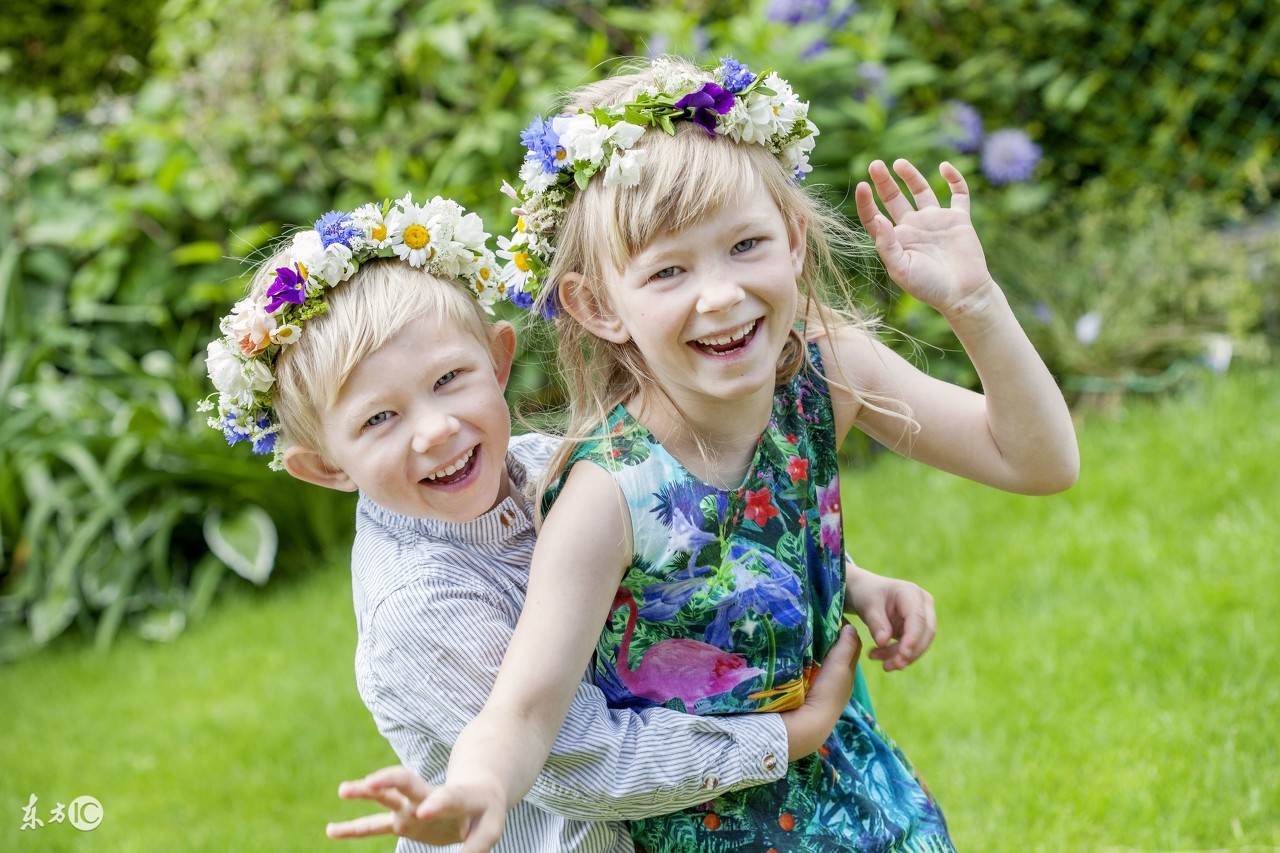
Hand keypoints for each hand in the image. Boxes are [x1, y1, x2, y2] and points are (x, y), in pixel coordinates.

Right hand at [325, 766, 503, 850]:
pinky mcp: (402, 821)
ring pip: (384, 796)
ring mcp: (412, 807)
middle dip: (388, 781)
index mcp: (457, 796)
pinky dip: (353, 829)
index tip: (425, 811)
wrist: (476, 794)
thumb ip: (477, 846)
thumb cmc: (485, 811)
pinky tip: (330, 830)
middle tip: (370, 783)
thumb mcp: (490, 828)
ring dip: (364, 791)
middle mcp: (428, 797)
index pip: (446, 797)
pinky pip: (374, 825)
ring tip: (343, 790)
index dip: (436, 803)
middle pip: (407, 782)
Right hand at [780, 623, 860, 759]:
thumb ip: (846, 647)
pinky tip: (794, 651)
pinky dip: (804, 658)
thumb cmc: (827, 693)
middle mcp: (835, 680)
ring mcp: (819, 686)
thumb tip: (851, 626)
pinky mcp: (803, 691)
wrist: (806, 724)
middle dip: (828, 636)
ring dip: (814, 647)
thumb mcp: (840, 667)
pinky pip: (807, 669)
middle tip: (814, 618)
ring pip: (820, 661)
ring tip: (802, 631)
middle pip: (835, 652)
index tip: (830, 613)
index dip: (843, 629)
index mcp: (847, 674)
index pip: (850, 645)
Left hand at [845, 563, 935, 671]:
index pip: (918, 618)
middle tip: (888, 666)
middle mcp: (923, 604)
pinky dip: (900, 656)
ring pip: (921, 643)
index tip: (902, 655)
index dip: (913, 638)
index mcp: (911, 593)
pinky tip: (885, 661)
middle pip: (925, 633)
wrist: (866, 592)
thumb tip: (883, 642)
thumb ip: (876, 622)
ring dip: (902, 657)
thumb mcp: (867, 605)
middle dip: (908, 653)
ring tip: (883, 665)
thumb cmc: (866, 594)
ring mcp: (923, 617)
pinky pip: (914, 646)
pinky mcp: (917, 629)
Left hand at [855, 159, 993, 315]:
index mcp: (896, 240)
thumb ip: (887, 246)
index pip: (875, 217)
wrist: (962, 294)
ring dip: (911, 176)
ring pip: (921, 191)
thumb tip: (878, 219)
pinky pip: (958, 194)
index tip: (862, 187)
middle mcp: (913, 227)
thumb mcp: (901, 269)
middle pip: (894, 198)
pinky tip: (945, 166)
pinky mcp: (958, 219)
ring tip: (899, 163)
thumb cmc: (928, 287)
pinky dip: (954, 179)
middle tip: (875, 164)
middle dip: (884, 182)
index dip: (866, 203)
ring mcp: (936, 221)